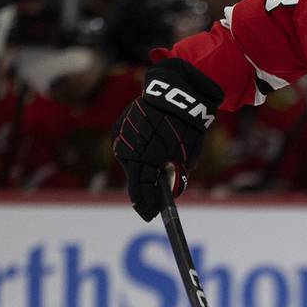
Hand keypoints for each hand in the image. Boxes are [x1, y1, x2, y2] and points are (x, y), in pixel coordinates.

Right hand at [112, 58, 223, 220]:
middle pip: (134, 178)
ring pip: (128, 162)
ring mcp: (122, 137)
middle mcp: (131, 149)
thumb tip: (172, 191)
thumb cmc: (186, 124)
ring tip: (147, 177)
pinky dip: (133, 153)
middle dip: (142, 192)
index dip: (148, 204)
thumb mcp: (188, 154)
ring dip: (137, 170)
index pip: (144, 189)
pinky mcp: (118, 126)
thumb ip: (178, 174)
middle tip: (147, 206)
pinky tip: (142, 156)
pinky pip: (125, 146)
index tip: (150, 214)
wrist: (173, 91)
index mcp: (148, 158)